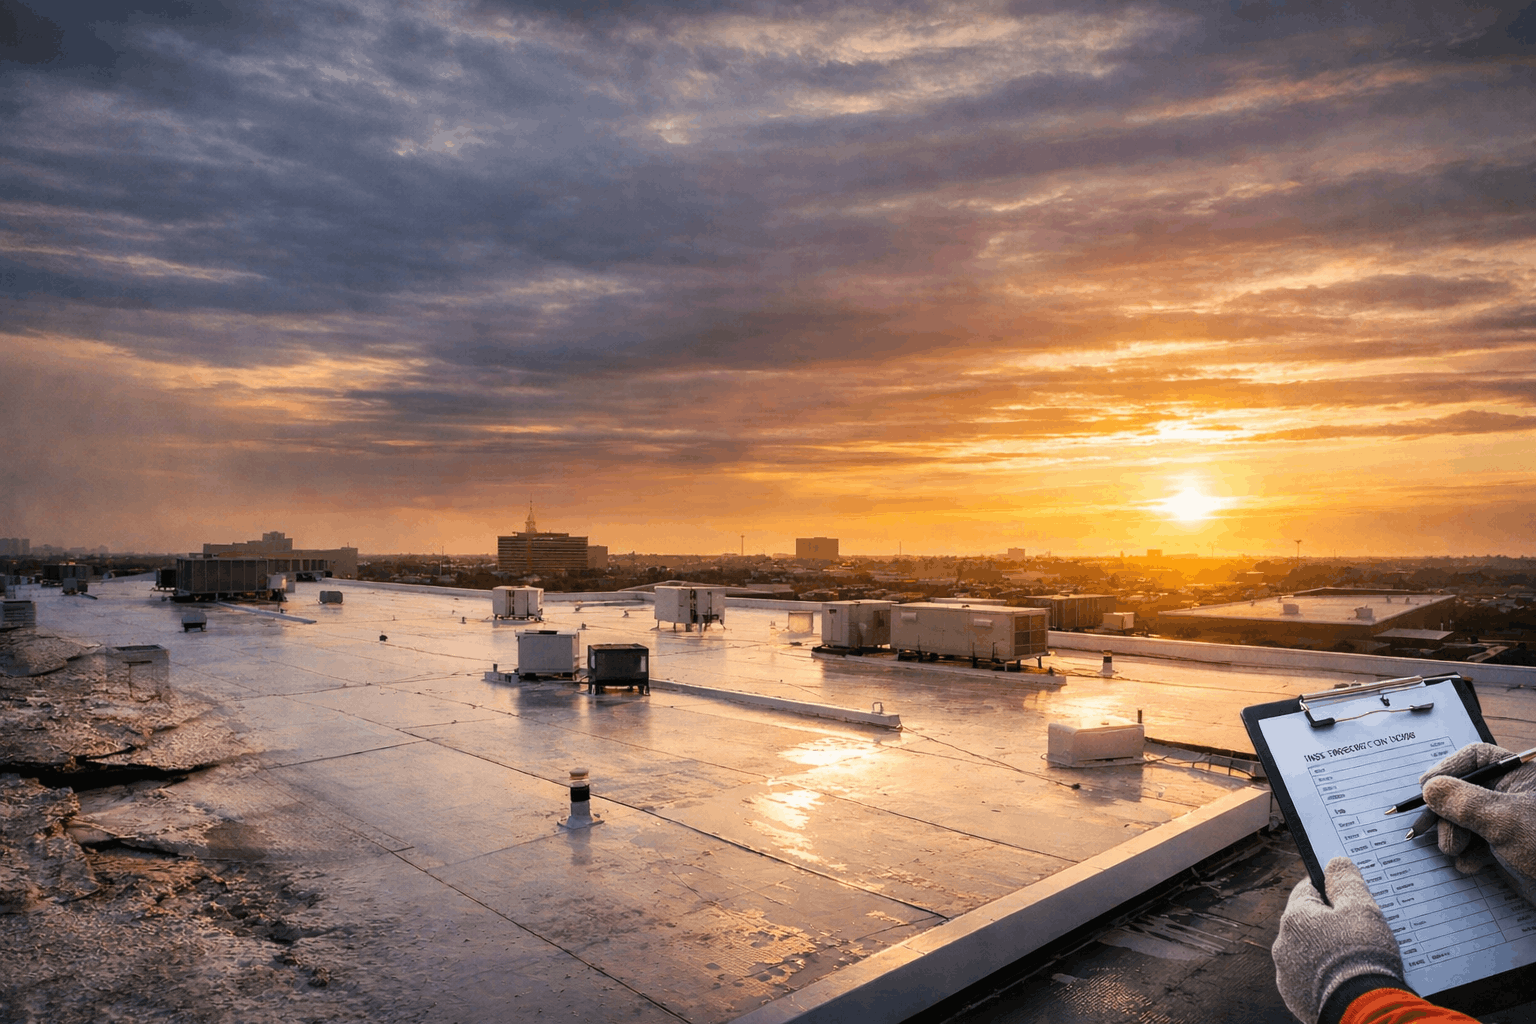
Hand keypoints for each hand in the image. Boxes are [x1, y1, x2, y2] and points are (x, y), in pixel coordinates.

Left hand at [1273, 857, 1404, 1023]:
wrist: (1364, 1011)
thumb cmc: (1361, 957)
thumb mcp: (1361, 909)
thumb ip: (1347, 882)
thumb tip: (1335, 863)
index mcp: (1294, 918)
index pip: (1308, 890)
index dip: (1331, 889)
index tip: (1348, 894)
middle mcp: (1283, 945)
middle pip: (1308, 923)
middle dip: (1330, 923)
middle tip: (1359, 930)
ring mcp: (1287, 974)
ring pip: (1308, 952)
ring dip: (1326, 952)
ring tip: (1355, 959)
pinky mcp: (1296, 999)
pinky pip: (1311, 979)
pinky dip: (1325, 977)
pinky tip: (1346, 979)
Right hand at [1420, 742, 1535, 904]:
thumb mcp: (1506, 821)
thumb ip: (1464, 801)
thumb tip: (1429, 788)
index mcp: (1522, 776)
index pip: (1477, 757)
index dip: (1447, 768)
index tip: (1426, 788)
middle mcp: (1514, 796)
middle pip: (1463, 790)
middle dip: (1446, 812)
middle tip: (1433, 830)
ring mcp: (1510, 824)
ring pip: (1465, 819)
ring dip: (1453, 836)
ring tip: (1455, 851)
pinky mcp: (1507, 849)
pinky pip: (1475, 844)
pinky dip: (1467, 855)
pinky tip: (1472, 866)